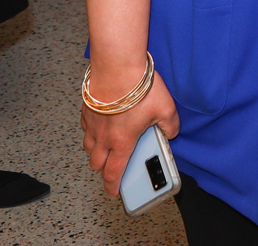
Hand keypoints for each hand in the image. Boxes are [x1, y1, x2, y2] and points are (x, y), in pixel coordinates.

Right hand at [81, 66, 179, 199]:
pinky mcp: (86, 109)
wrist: (117, 66)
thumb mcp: (166, 108)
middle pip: (96, 163)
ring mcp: (92, 123)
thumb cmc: (140, 88)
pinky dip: (92, 131)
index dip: (113, 186)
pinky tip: (101, 124)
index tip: (114, 192)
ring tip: (107, 147)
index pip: (114, 172)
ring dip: (96, 151)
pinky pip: (86, 127)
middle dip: (104, 169)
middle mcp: (103, 137)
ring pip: (88, 147)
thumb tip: (171, 132)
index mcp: (122, 142)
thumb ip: (170, 125)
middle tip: (112, 167)